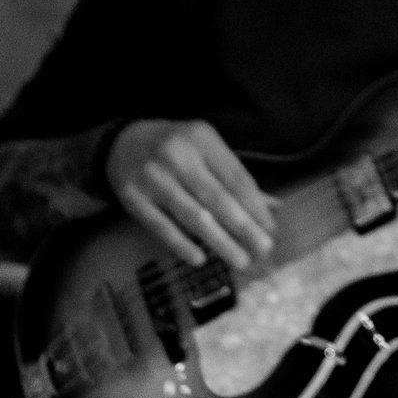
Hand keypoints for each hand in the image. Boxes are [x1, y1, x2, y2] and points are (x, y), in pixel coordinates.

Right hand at [106, 119, 274, 270]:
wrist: (122, 142)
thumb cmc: (176, 149)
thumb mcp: (206, 150)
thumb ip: (236, 178)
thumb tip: (274, 207)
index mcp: (202, 138)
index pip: (235, 177)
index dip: (255, 206)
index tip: (271, 230)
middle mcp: (178, 154)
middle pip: (217, 198)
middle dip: (244, 226)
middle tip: (263, 249)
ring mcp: (153, 176)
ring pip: (192, 215)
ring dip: (219, 241)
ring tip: (240, 259)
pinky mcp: (132, 197)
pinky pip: (161, 226)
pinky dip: (181, 244)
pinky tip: (200, 259)